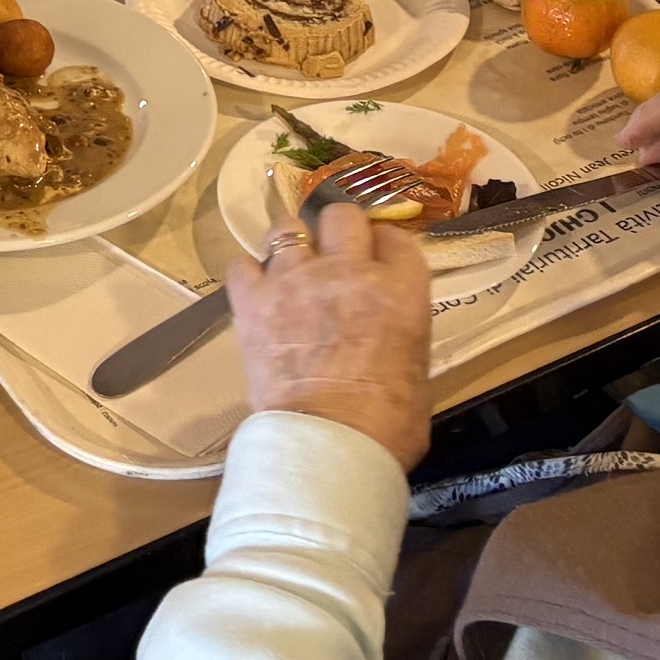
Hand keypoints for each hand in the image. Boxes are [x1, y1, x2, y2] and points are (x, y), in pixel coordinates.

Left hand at [228, 202, 435, 469]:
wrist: (329, 445)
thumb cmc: (387, 424)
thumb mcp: (417, 371)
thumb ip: (401, 334)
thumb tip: (386, 337)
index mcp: (400, 289)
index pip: (396, 239)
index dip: (385, 247)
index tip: (378, 261)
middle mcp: (349, 270)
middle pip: (341, 215)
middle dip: (338, 230)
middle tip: (334, 256)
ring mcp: (297, 279)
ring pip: (287, 227)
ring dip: (290, 245)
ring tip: (289, 270)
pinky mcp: (254, 300)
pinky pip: (242, 264)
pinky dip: (248, 275)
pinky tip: (255, 293)